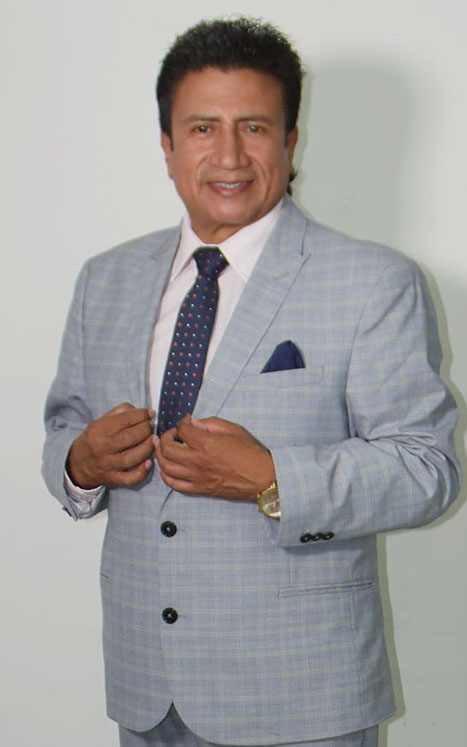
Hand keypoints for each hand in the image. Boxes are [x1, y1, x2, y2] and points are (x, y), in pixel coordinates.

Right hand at [67, 403, 154, 488]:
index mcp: (98, 430)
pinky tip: (149, 462)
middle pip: (130, 438)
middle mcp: (102, 447)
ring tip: (154, 440)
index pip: (124, 420)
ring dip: (147, 448)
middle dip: (146, 429)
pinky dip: (142, 472)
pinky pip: (129, 479)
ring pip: (131, 458)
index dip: (141, 415)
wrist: (78, 464)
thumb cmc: (95, 439)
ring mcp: (107, 465)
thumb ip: (120, 413)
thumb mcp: (101, 421)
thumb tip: (142, 412)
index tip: (150, 413)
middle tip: (151, 426)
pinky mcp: (112, 478)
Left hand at [154, 414, 274, 499]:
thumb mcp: (233, 429)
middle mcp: (197, 461)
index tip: (186, 422)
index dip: (182, 423)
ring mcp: (197, 477)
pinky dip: (166, 476)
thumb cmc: (251, 452)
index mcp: (206, 443)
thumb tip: (193, 423)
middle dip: (165, 437)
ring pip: (166, 467)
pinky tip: (166, 468)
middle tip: (171, 434)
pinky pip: (175, 485)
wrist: (262, 477)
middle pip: (167, 448)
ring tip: (165, 449)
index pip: (182, 429)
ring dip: (160, 455)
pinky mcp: (200, 489)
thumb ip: (210, 423)